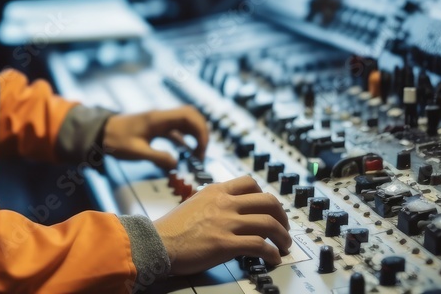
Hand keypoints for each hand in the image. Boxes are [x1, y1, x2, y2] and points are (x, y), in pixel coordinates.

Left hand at [102, 106, 207, 169]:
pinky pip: (176, 131)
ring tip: (197, 156)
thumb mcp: (137, 152)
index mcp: (159, 118)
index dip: (200, 130)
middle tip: (202, 153)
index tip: (202, 149)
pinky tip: (186, 154)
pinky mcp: (156, 128)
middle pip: (191, 116)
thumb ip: (157, 158)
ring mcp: (160, 121)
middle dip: (201, 133)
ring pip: (185, 123)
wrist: (100, 132)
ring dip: (194, 136)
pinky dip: (184, 140)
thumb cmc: (116, 140)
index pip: (189, 116)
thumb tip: (176, 165)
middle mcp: (162, 116)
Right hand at [153, 176, 290, 274]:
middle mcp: (224, 203)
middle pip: (267, 201)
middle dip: (282, 215)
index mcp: (216, 191)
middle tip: (284, 227)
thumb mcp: (194, 202)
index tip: (270, 207)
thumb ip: (213, 202)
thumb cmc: (171, 228)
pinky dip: (272, 253)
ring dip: (282, 236)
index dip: (266, 195)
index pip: (250, 183)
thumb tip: (228, 209)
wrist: (157, 242)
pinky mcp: (225, 244)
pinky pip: (259, 245)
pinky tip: (273, 258)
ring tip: (284, 245)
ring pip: (268, 223)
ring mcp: (226, 223)